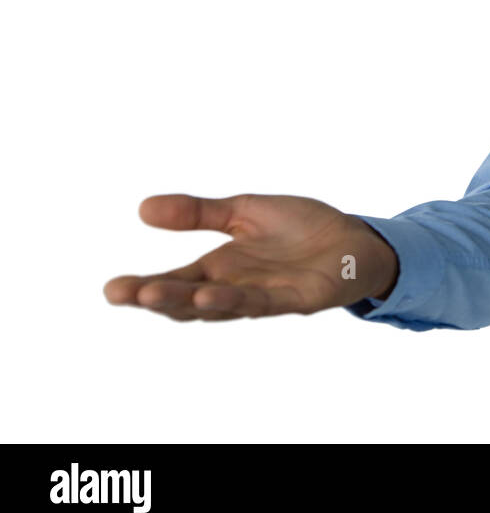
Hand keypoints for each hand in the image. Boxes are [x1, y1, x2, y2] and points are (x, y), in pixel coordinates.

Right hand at [103, 193, 396, 320]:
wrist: (354, 237)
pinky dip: (236, 300)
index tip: (111, 290)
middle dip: (156, 297)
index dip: (144, 287)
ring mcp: (266, 296)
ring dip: (189, 301)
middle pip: (189, 299)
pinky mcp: (297, 299)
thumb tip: (143, 207)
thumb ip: (199, 212)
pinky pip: (262, 302)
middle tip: (123, 293)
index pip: (175, 281)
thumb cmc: (301, 227)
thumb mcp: (244, 211)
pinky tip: (210, 296)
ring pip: (221, 305)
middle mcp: (237, 287)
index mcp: (221, 268)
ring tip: (156, 295)